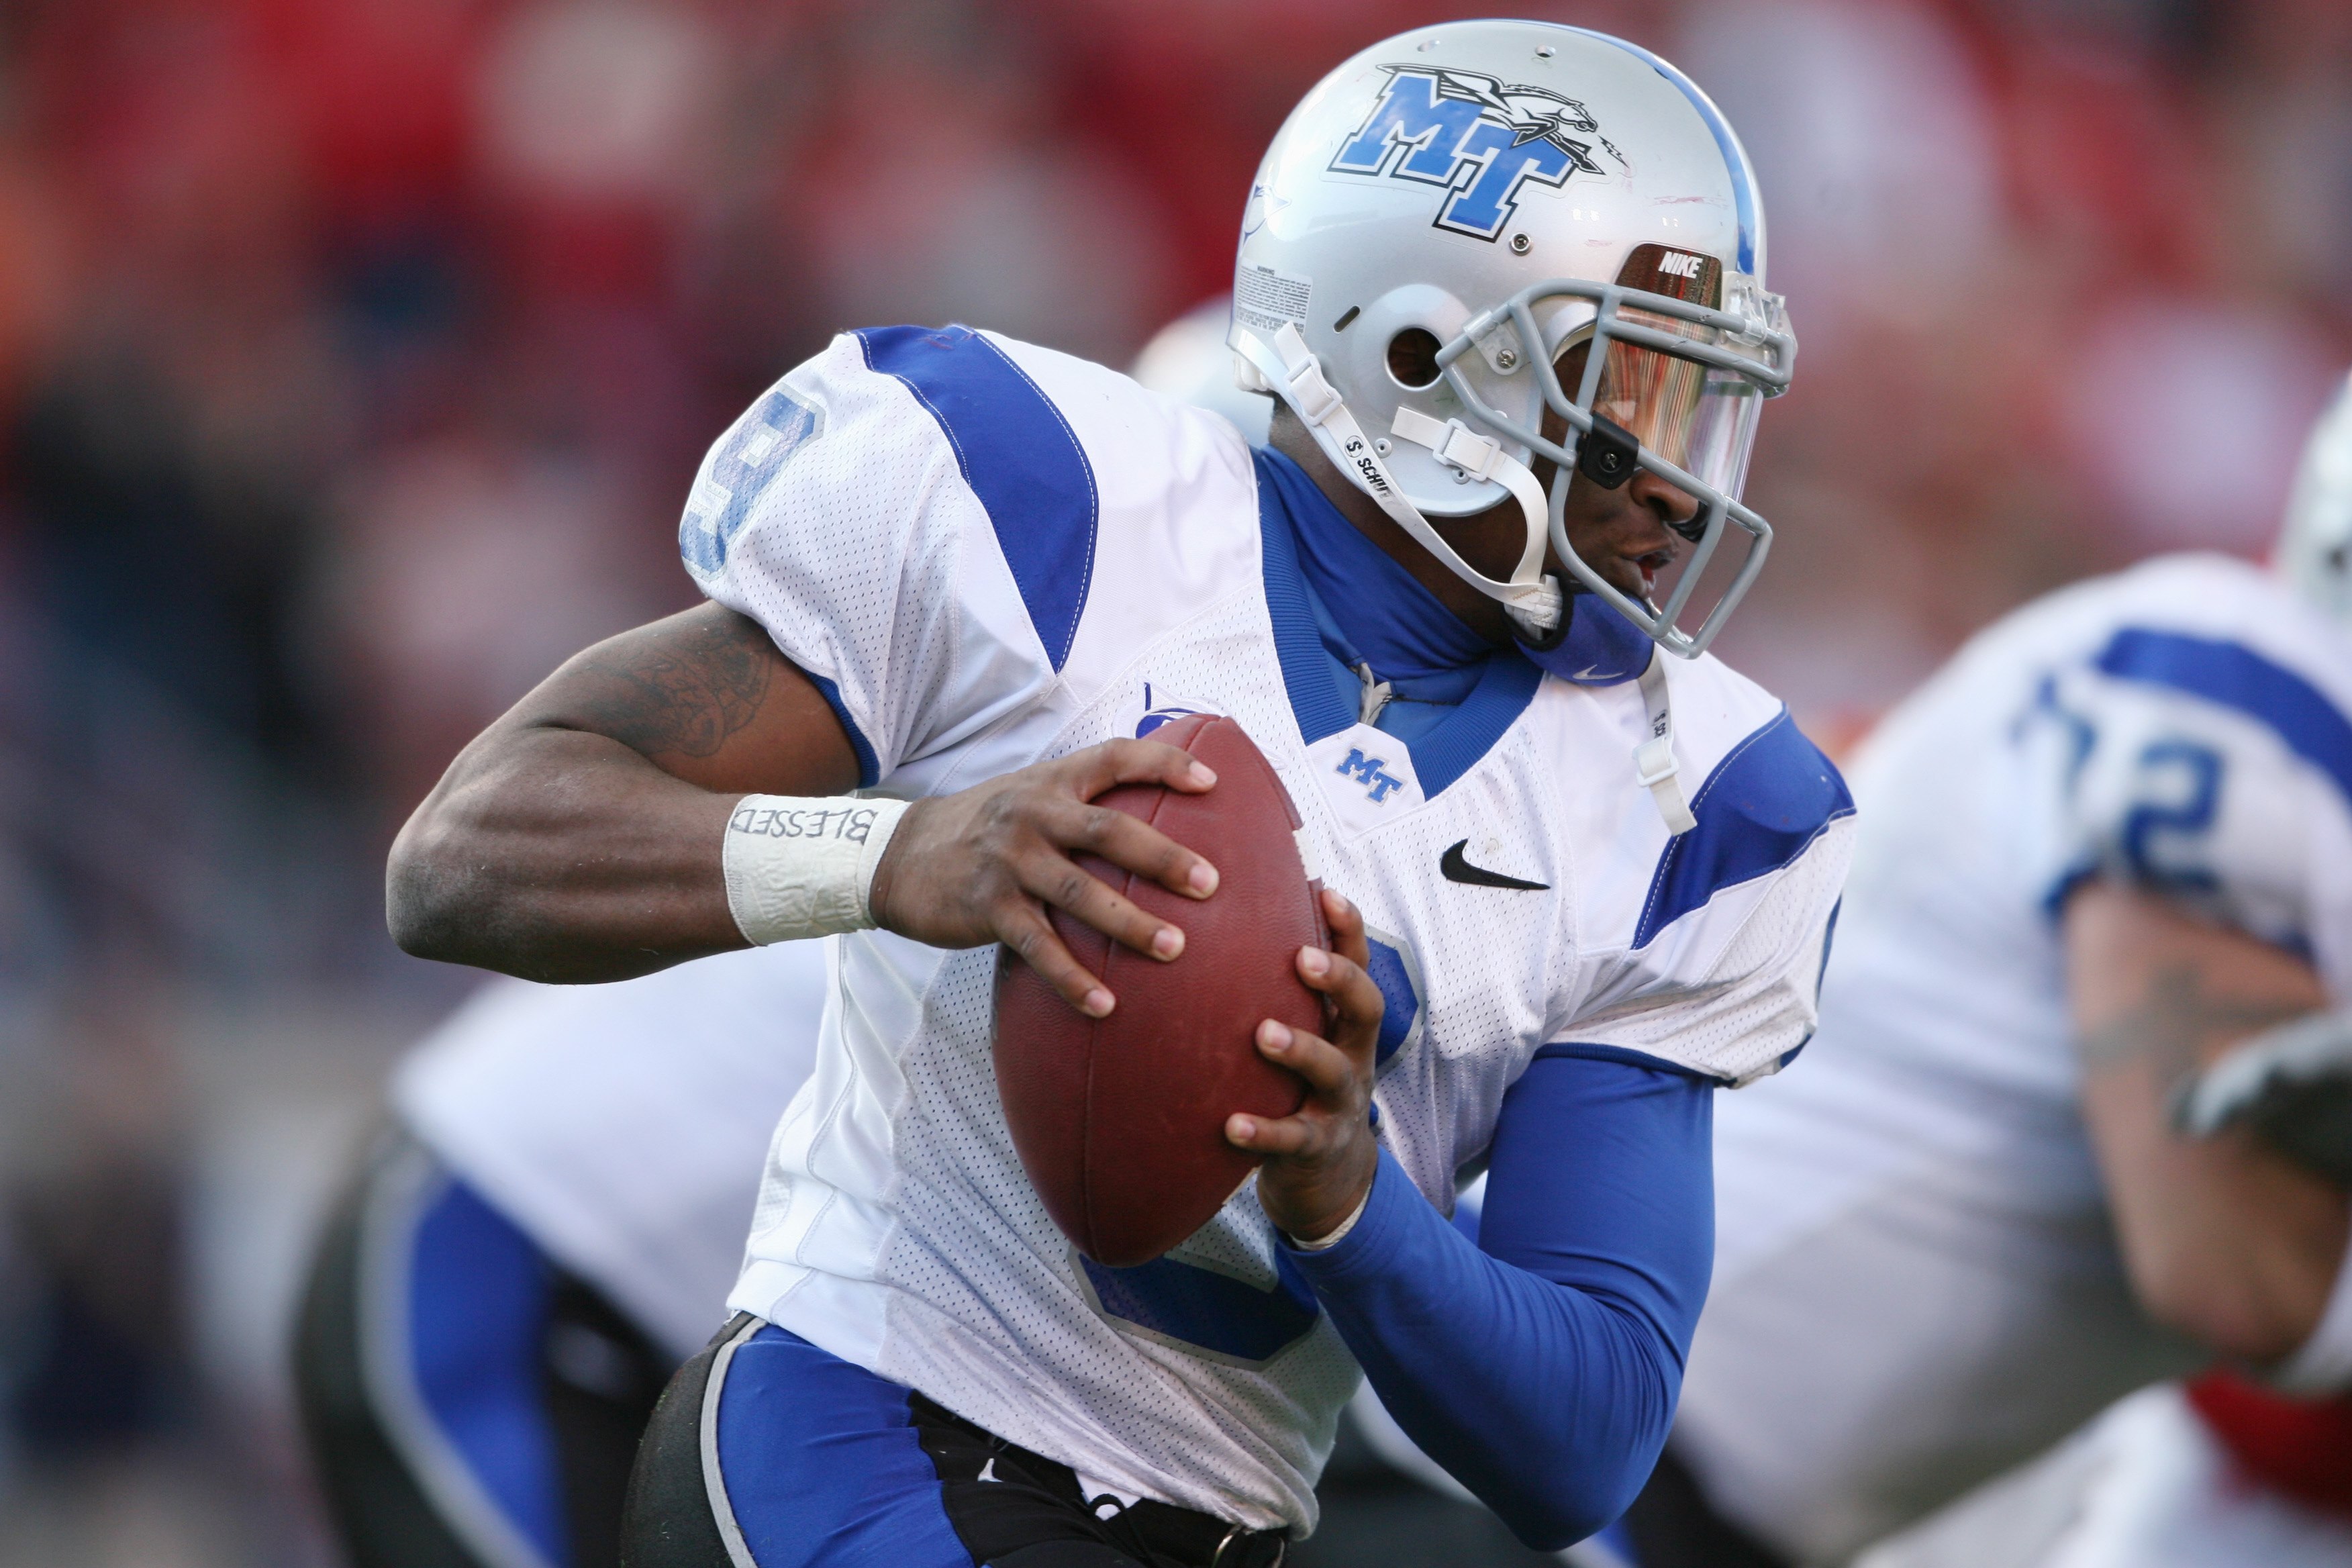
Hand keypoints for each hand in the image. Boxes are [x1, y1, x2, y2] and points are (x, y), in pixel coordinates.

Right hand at [866, 740, 1219, 1017]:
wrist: (898, 856)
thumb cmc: (983, 828)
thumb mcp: (1027, 795)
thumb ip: (1081, 803)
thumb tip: (1156, 824)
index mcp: (1051, 782)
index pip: (1114, 758)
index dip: (1164, 765)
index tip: (1212, 784)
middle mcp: (1033, 814)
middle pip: (1108, 830)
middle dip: (1163, 858)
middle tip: (1210, 885)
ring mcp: (1009, 861)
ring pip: (1079, 892)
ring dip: (1129, 923)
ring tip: (1174, 949)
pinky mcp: (988, 907)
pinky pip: (1039, 947)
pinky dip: (1073, 978)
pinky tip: (1105, 1005)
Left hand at [1228, 888, 1384, 1243]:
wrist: (1327, 1176)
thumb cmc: (1301, 1085)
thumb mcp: (1307, 1034)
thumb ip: (1278, 990)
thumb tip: (1231, 914)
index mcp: (1346, 1023)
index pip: (1360, 966)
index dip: (1350, 930)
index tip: (1326, 892)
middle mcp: (1353, 1056)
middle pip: (1367, 1009)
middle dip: (1339, 980)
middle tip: (1302, 958)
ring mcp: (1339, 1104)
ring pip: (1333, 1071)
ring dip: (1301, 1048)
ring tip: (1264, 1034)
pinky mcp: (1315, 1148)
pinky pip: (1293, 1139)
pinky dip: (1263, 1133)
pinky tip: (1231, 1125)